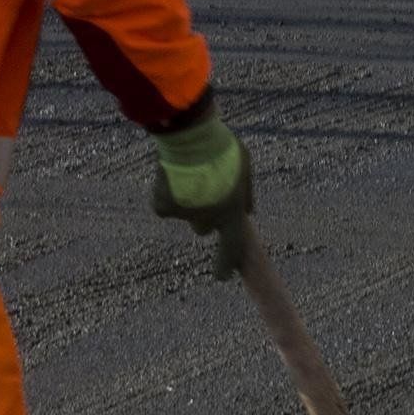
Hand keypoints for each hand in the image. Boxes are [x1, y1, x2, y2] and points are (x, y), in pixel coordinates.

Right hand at [149, 111, 254, 281]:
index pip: (232, 248)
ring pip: (184, 214)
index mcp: (232, 213)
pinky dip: (163, 193)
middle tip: (202, 189)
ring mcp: (187, 216)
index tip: (221, 276)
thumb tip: (250, 210)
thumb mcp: (245, 166)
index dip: (226, 263)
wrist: (191, 139)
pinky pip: (163, 205)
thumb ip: (247, 192)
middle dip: (202, 213)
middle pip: (202, 228)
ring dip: (184, 200)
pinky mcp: (165, 207)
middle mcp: (209, 220)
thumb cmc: (221, 149)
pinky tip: (167, 174)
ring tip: (186, 172)